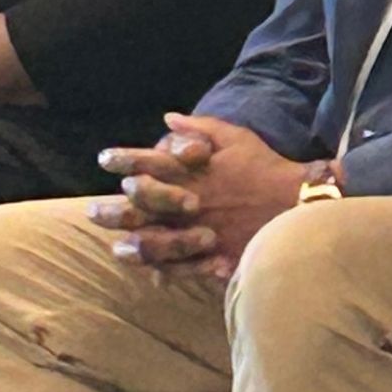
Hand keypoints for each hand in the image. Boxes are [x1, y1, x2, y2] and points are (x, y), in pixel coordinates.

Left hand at [91, 114, 311, 280]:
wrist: (298, 203)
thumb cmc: (265, 167)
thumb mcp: (235, 138)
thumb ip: (200, 128)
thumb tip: (168, 119)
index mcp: (192, 172)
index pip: (148, 162)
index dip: (122, 159)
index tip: (103, 159)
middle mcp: (190, 202)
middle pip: (141, 208)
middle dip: (113, 210)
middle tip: (93, 212)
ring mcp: (199, 231)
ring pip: (155, 241)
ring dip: (131, 245)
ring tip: (115, 248)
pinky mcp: (214, 255)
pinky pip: (182, 267)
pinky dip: (164, 270)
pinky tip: (150, 272)